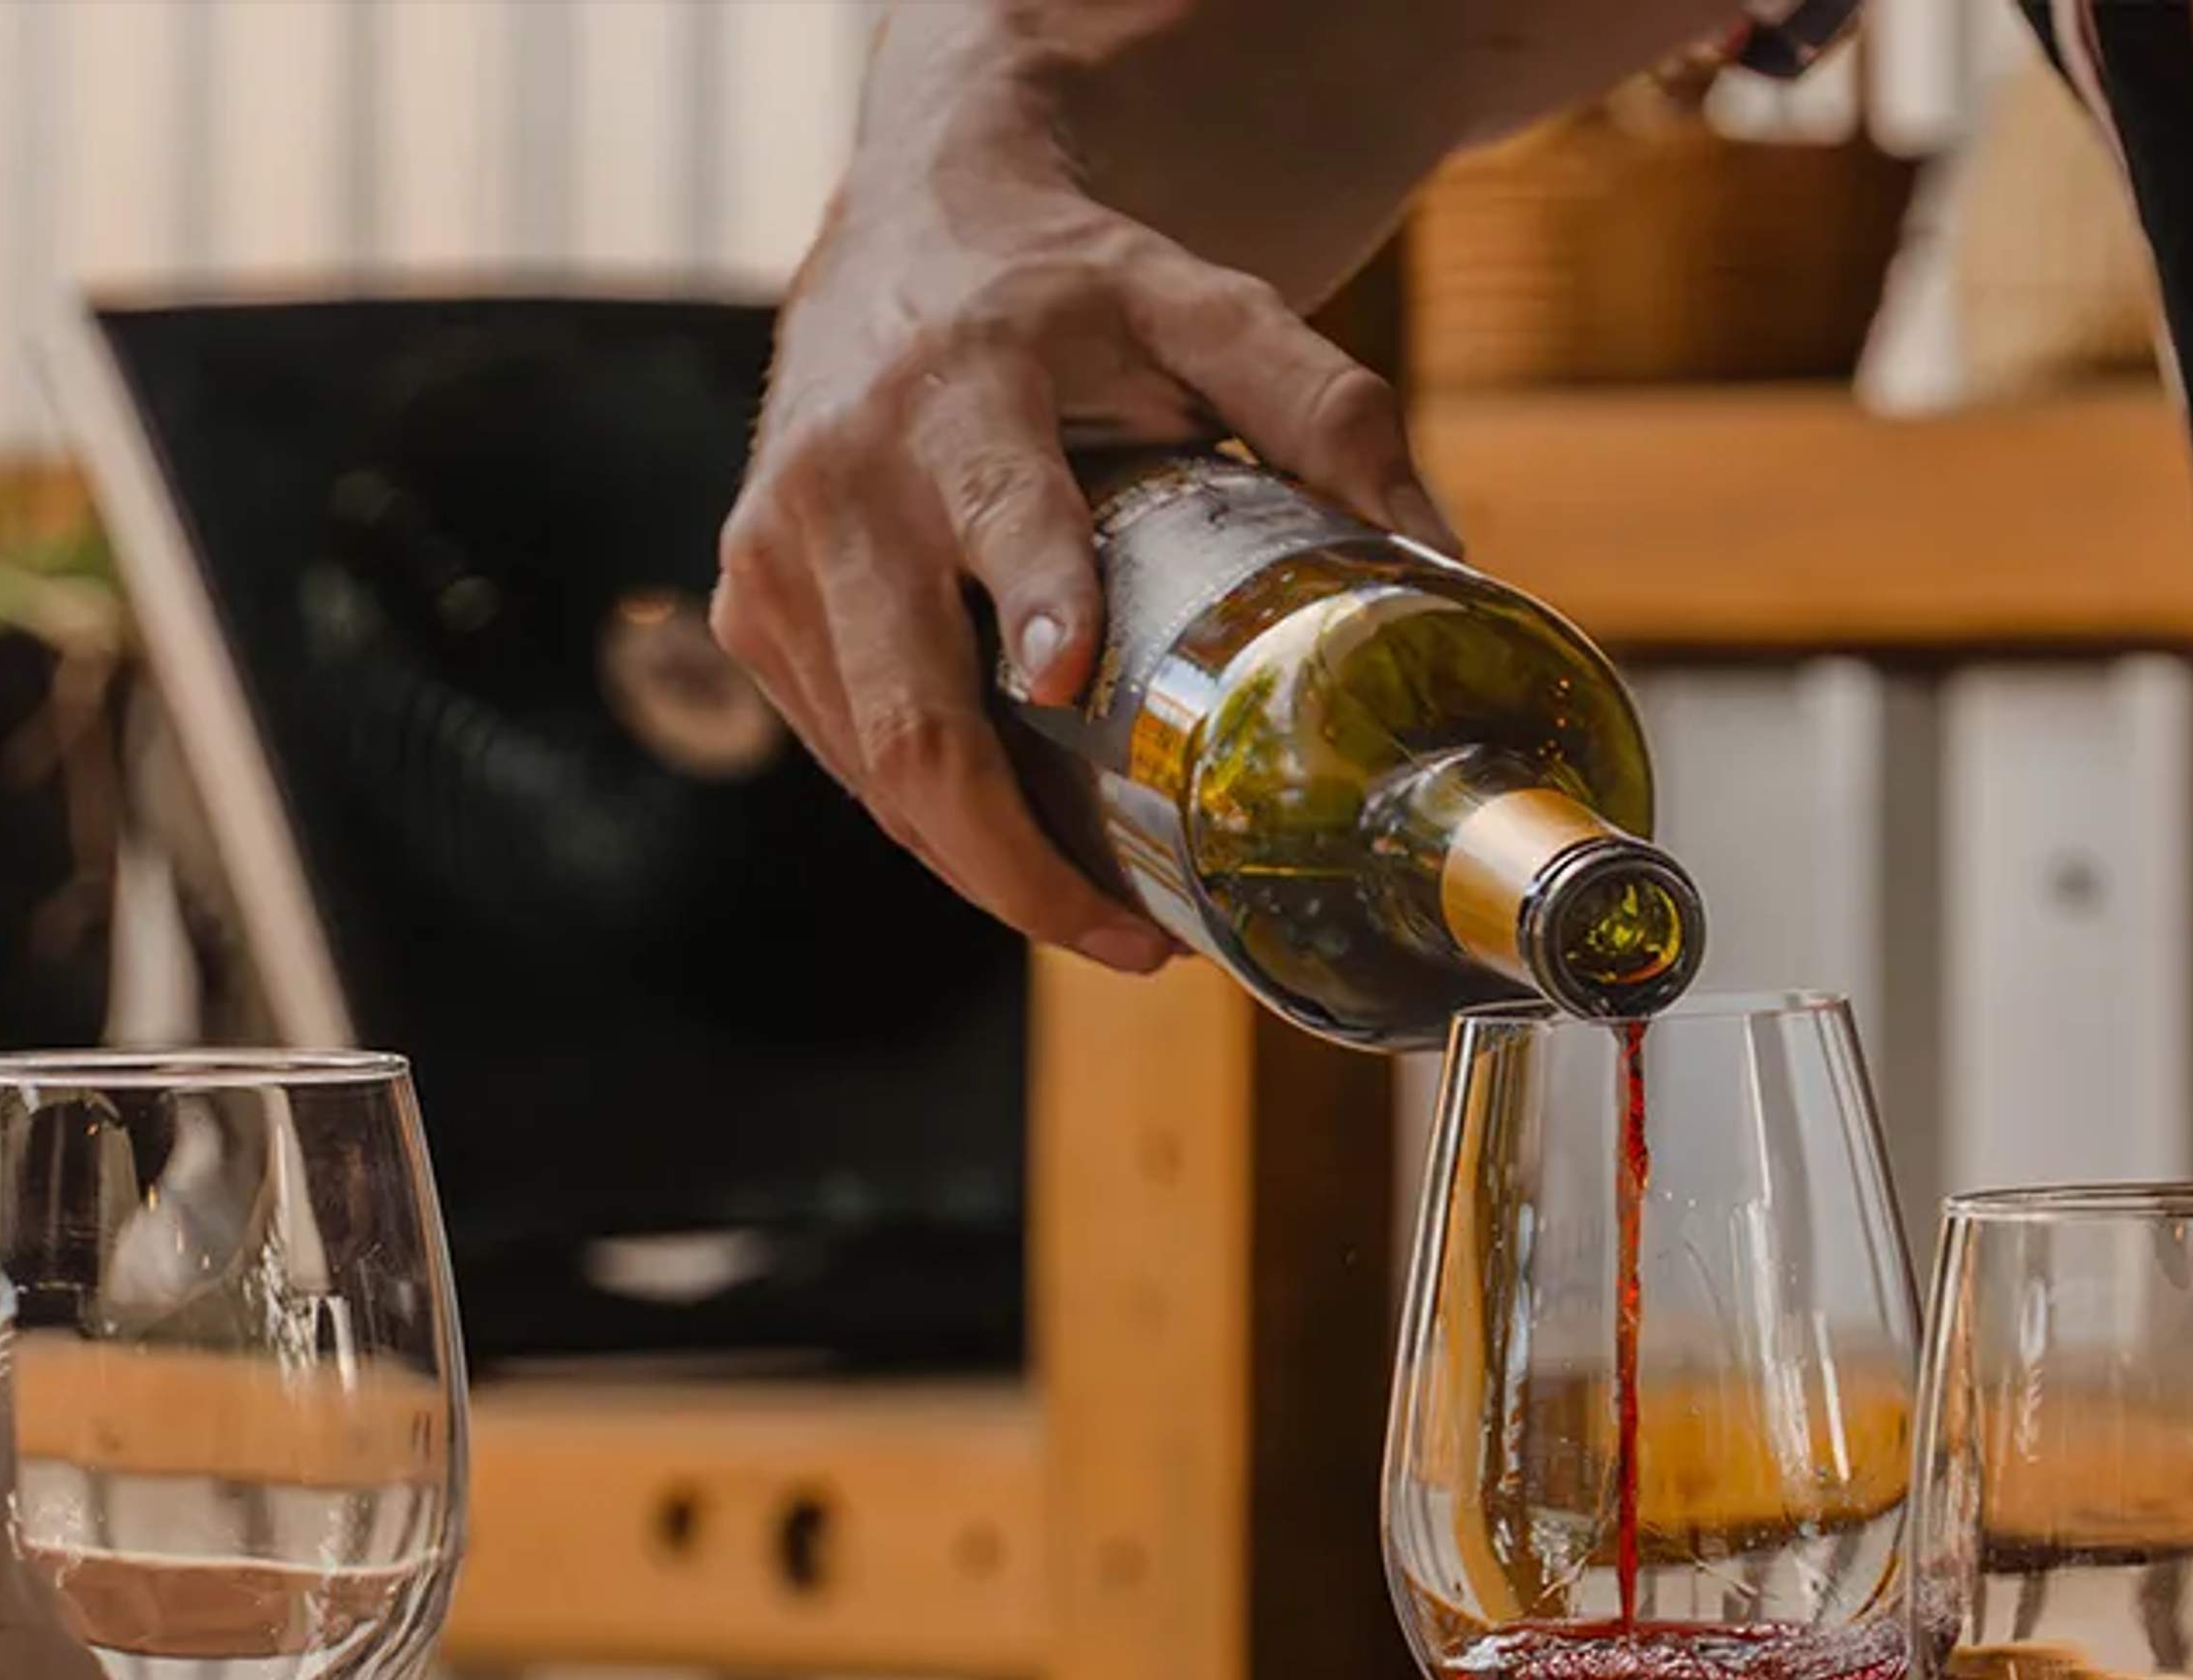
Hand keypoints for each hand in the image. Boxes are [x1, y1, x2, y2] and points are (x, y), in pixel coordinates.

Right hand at [714, 71, 1452, 971]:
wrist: (907, 223)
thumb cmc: (1069, 290)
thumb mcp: (1206, 308)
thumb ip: (1328, 408)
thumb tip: (1441, 555)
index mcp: (960, 392)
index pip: (996, 514)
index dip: (1031, 600)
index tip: (1068, 678)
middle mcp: (842, 477)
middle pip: (912, 716)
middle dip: (1016, 860)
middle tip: (1135, 944)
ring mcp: (777, 553)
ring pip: (876, 768)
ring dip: (985, 865)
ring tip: (1106, 920)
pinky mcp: (750, 607)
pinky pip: (848, 756)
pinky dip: (933, 822)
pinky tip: (1022, 850)